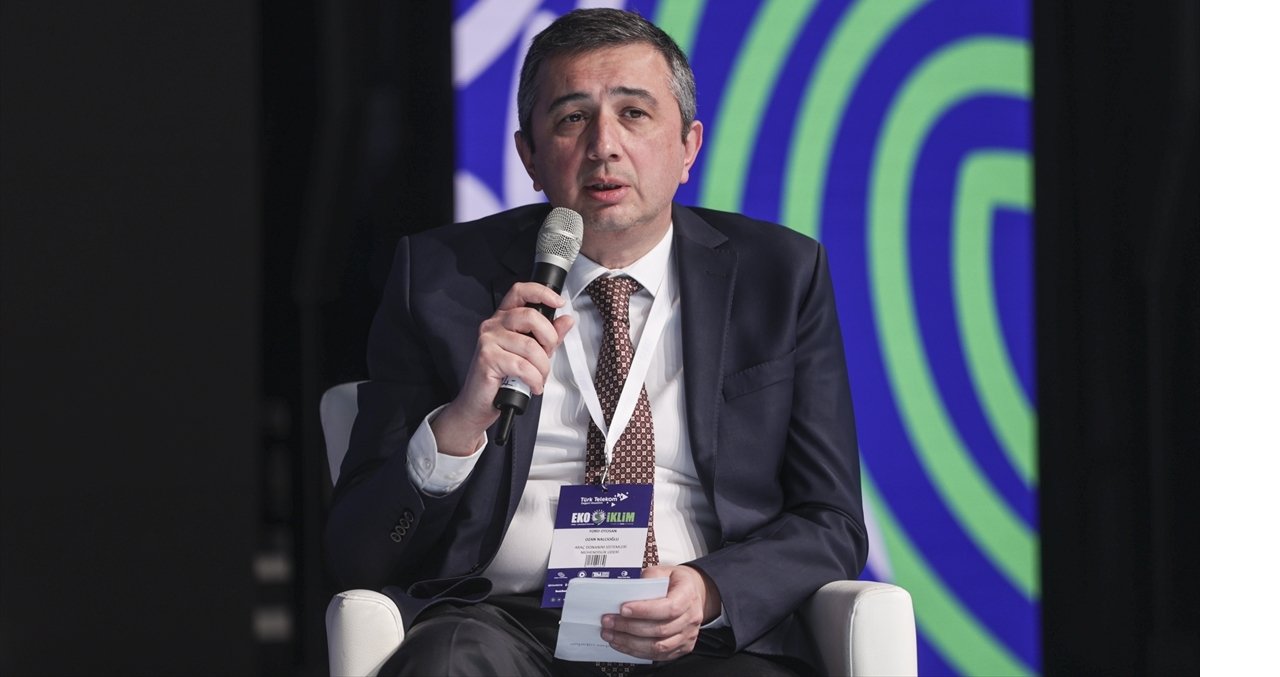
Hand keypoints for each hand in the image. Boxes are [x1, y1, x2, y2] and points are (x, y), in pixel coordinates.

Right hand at [432, 282, 573, 454]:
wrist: (479, 404)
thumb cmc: (503, 378)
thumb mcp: (532, 354)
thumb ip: (549, 336)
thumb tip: (567, 320)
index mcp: (504, 318)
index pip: (520, 292)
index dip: (542, 292)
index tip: (559, 302)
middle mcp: (493, 324)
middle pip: (530, 316)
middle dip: (549, 338)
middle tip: (548, 355)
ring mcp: (488, 340)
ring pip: (530, 346)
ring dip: (542, 368)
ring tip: (539, 378)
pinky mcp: (487, 358)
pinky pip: (522, 366)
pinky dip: (534, 379)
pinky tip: (533, 386)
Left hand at [600, 565, 721, 660]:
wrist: (693, 592)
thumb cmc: (676, 582)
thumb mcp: (664, 571)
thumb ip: (648, 577)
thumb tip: (628, 589)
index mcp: (688, 595)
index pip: (668, 608)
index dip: (645, 611)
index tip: (623, 609)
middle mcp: (691, 618)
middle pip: (660, 629)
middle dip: (630, 627)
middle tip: (609, 621)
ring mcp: (687, 635)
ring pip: (658, 646)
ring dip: (630, 642)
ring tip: (611, 634)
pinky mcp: (681, 647)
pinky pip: (658, 655)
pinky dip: (637, 651)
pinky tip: (622, 643)